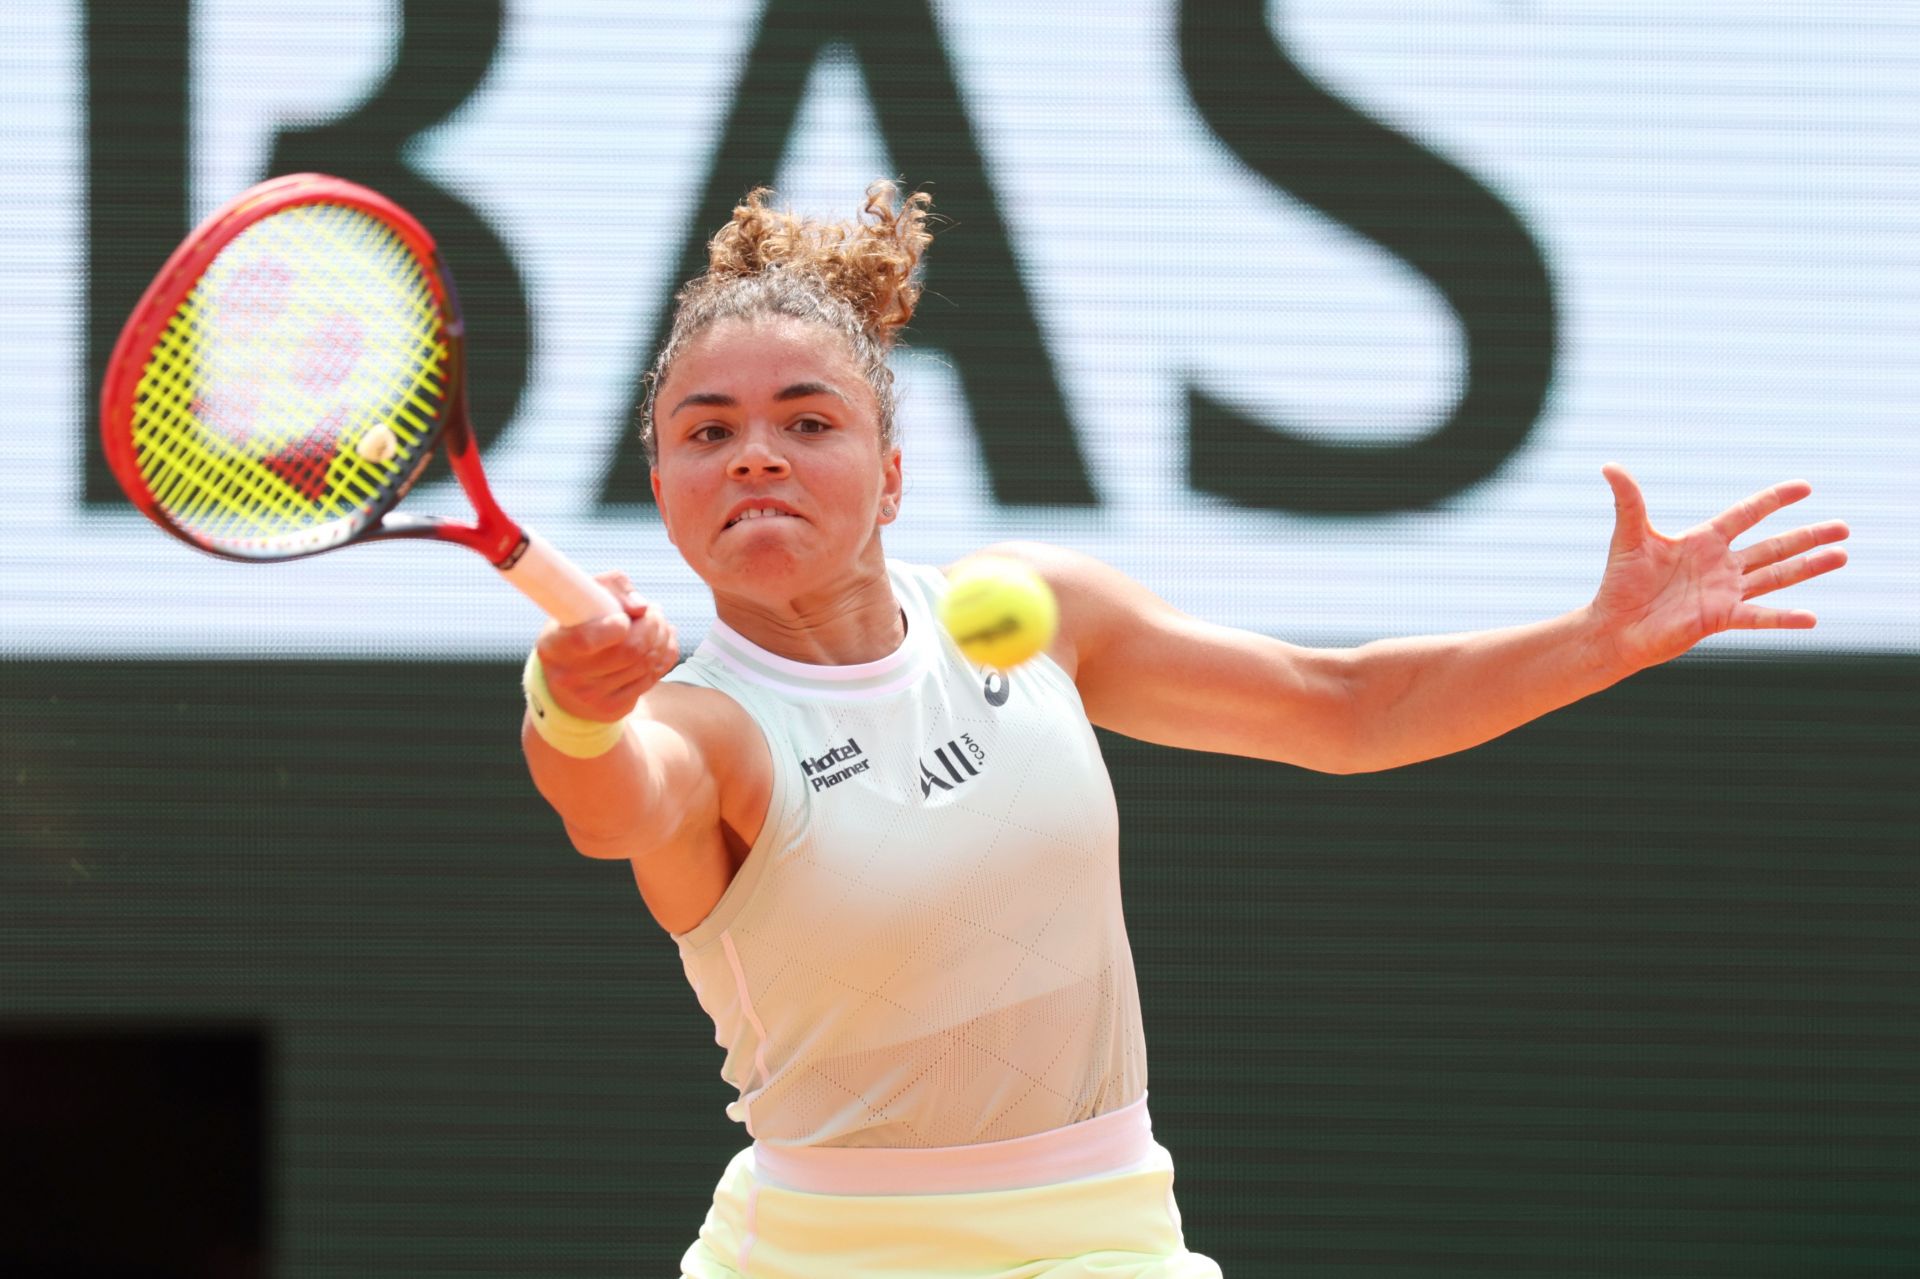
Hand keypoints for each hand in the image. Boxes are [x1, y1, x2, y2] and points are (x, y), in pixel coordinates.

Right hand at [534, 571, 679, 721]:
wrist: (564, 683)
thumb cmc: (576, 628)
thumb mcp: (581, 602)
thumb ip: (611, 588)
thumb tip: (642, 607)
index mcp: (556, 646)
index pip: (586, 640)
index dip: (614, 627)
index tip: (624, 618)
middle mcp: (570, 676)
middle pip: (631, 650)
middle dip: (652, 625)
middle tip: (653, 611)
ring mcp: (593, 697)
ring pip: (647, 664)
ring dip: (662, 637)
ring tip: (658, 622)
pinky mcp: (613, 708)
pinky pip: (653, 678)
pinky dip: (665, 654)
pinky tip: (662, 640)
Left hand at [1590, 463, 1849, 672]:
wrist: (1613, 627)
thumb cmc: (1620, 583)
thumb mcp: (1629, 537)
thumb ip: (1629, 500)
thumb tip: (1610, 465)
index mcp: (1703, 541)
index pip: (1747, 514)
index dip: (1774, 500)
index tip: (1805, 487)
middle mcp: (1721, 566)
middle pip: (1773, 547)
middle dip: (1808, 536)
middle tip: (1844, 527)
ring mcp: (1725, 593)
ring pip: (1776, 576)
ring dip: (1809, 566)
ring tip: (1843, 555)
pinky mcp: (1720, 618)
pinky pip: (1758, 617)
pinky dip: (1784, 618)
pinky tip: (1811, 617)